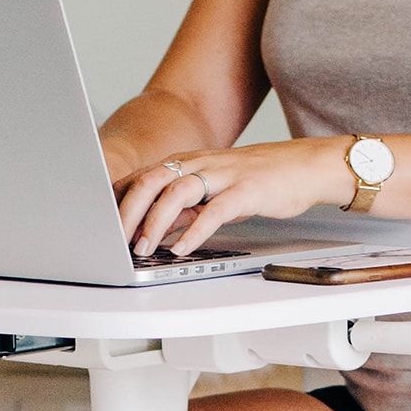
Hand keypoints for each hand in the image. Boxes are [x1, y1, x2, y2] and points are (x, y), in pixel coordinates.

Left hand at [113, 137, 349, 255]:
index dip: (119, 200)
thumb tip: (158, 228)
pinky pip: (215, 210)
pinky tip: (182, 249)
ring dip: (155, 222)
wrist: (308, 167)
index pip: (143, 176)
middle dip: (128, 211)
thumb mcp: (217, 191)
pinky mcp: (247, 189)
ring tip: (143, 247)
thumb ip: (188, 207)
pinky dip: (195, 231)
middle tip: (114, 240)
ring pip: (177, 192)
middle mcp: (202, 163)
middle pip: (152, 180)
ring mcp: (224, 174)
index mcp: (190, 162)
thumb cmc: (263, 180)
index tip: (102, 225)